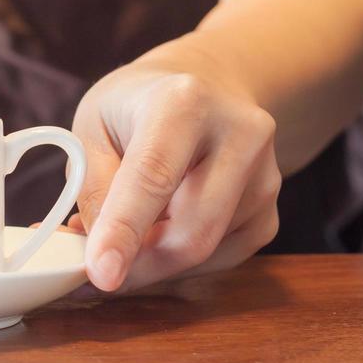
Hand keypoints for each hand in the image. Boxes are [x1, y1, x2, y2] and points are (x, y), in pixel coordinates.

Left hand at [71, 44, 281, 292]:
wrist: (206, 88)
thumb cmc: (138, 107)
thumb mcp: (93, 124)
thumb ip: (92, 186)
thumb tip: (94, 252)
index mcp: (185, 102)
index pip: (154, 176)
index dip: (124, 230)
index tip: (100, 274)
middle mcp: (239, 135)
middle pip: (191, 230)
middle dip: (138, 265)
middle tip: (96, 273)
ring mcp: (265, 176)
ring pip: (205, 252)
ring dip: (154, 261)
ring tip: (126, 234)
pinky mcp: (270, 213)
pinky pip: (220, 260)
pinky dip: (180, 262)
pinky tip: (161, 233)